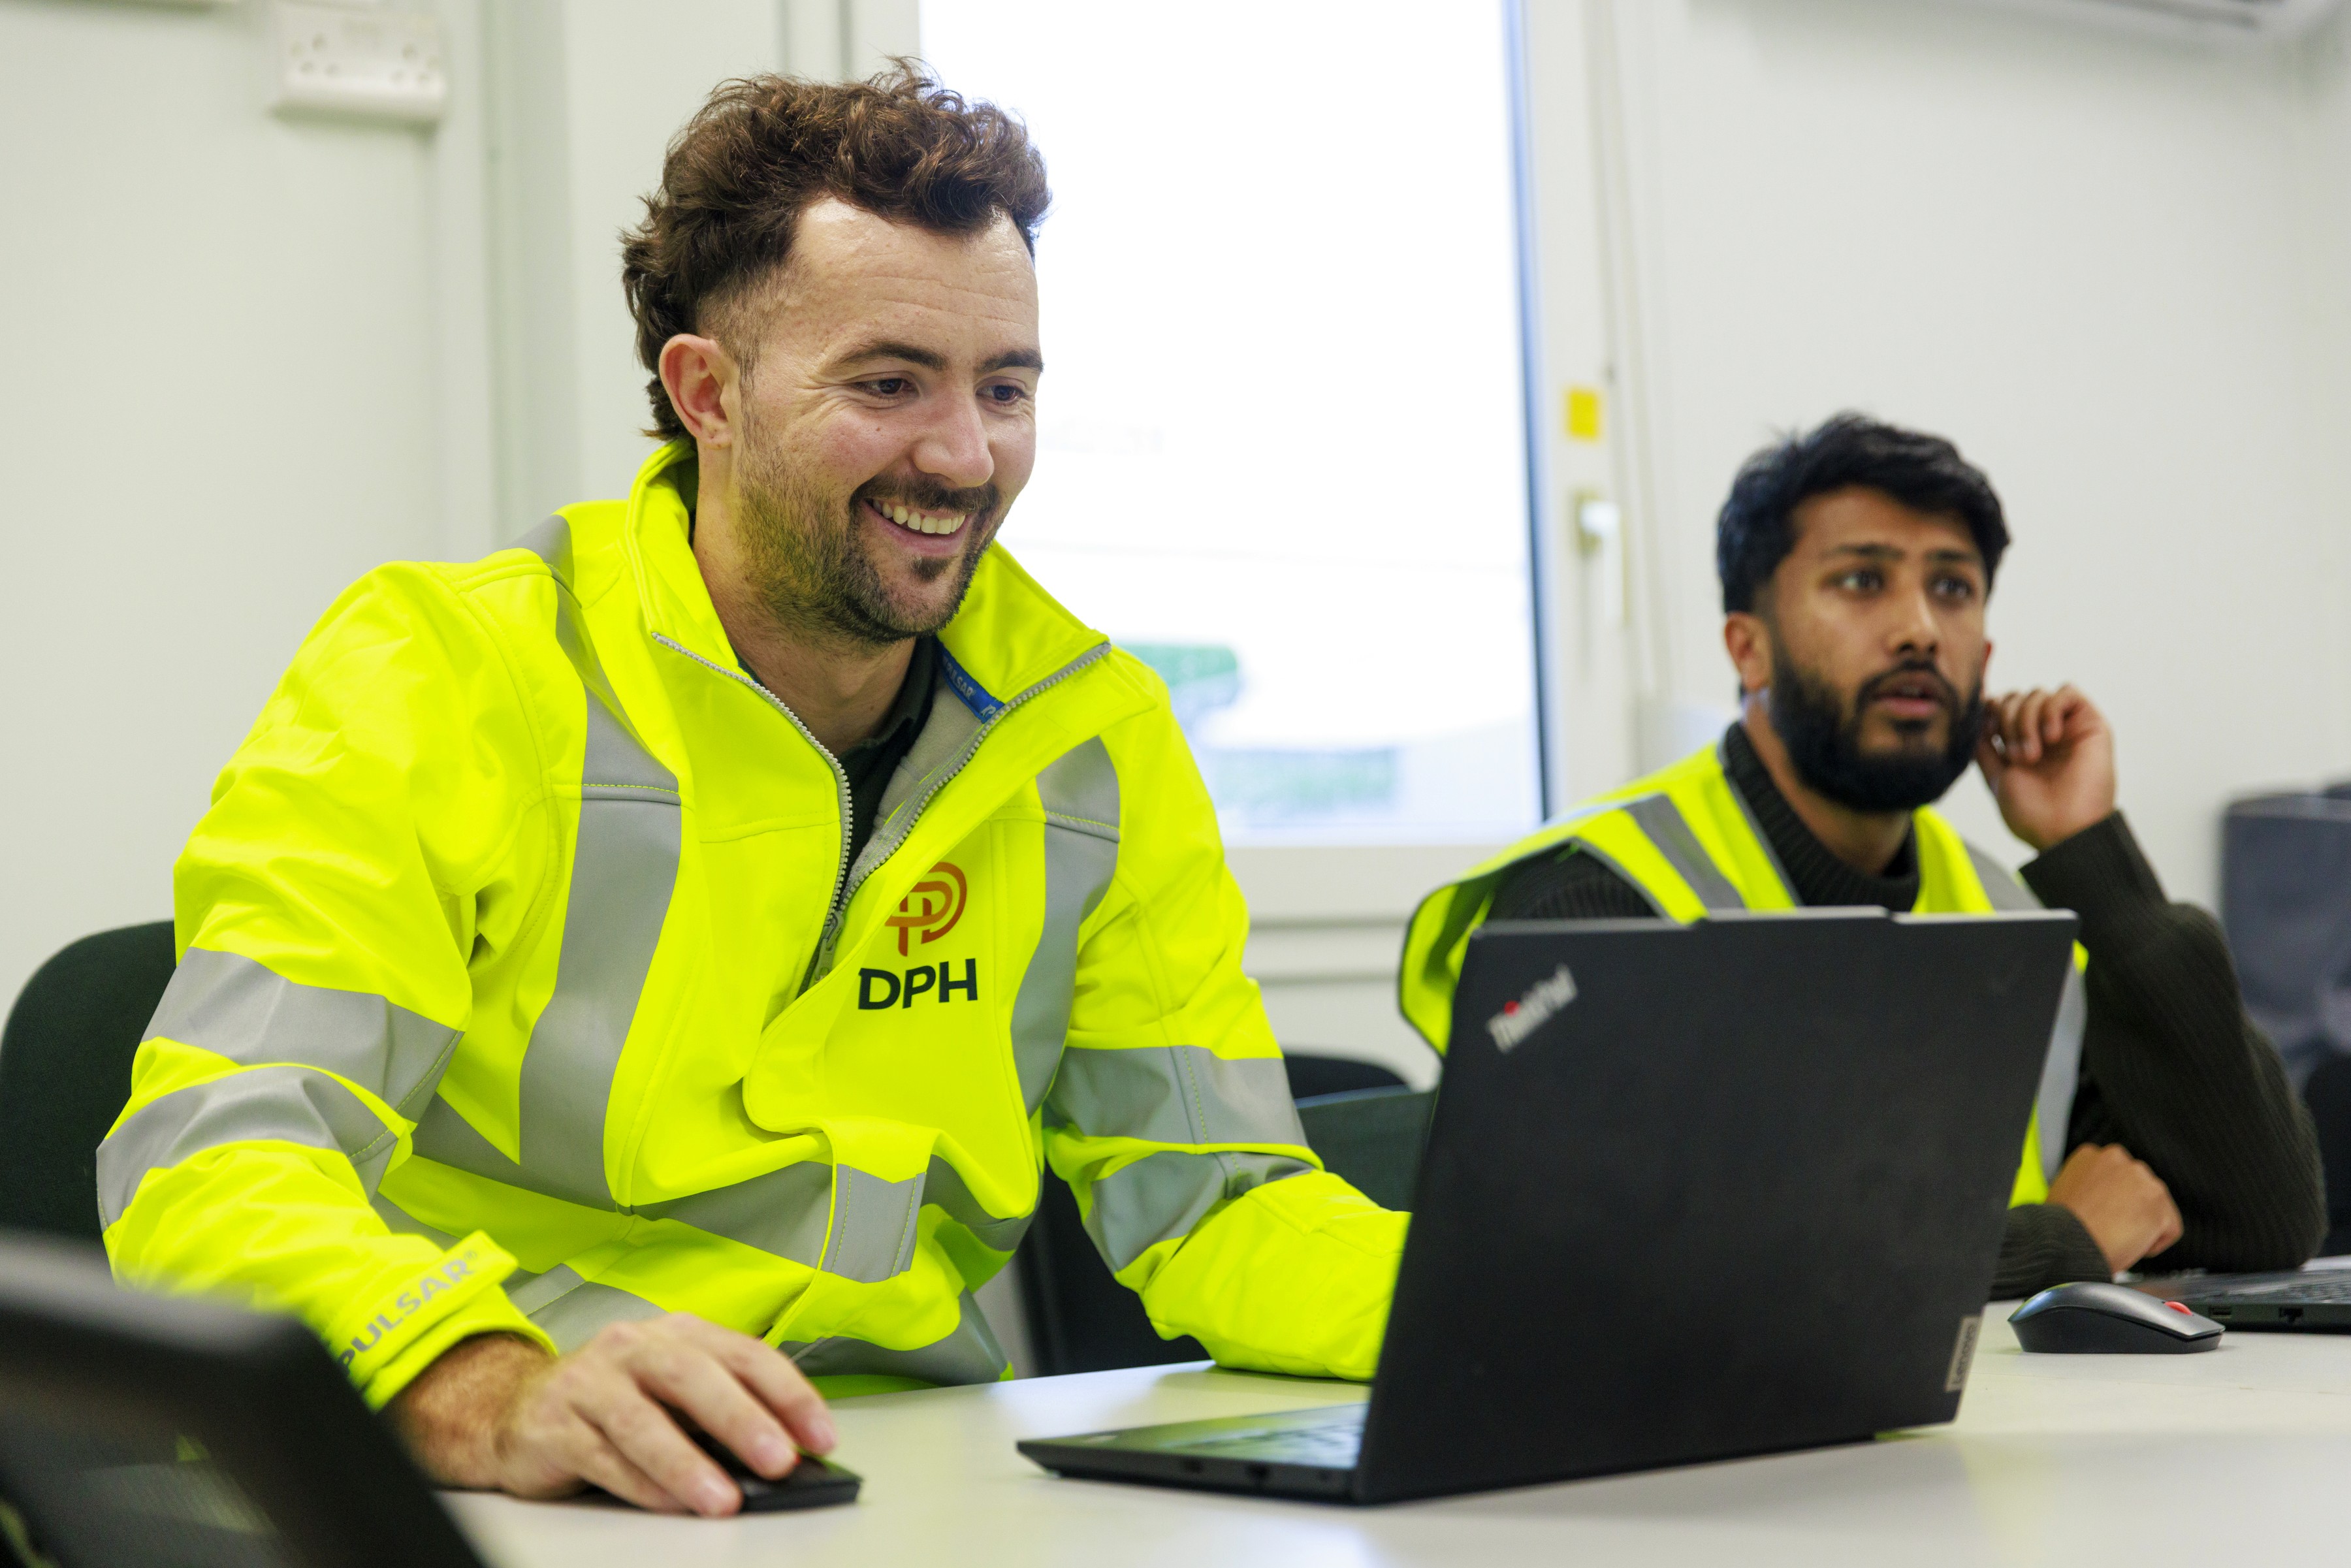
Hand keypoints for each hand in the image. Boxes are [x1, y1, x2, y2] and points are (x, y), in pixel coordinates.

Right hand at [386, 1316, 834, 1515]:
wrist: (518, 1409)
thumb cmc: (615, 1400)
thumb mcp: (674, 1392)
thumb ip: (722, 1412)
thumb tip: (786, 1452)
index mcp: (678, 1334)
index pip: (746, 1354)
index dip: (789, 1394)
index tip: (822, 1437)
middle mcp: (634, 1347)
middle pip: (694, 1377)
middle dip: (743, 1420)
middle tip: (780, 1461)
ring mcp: (590, 1382)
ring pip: (643, 1421)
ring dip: (688, 1464)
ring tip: (723, 1500)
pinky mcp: (554, 1423)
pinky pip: (602, 1456)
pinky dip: (640, 1484)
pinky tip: (670, 1504)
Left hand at [1975, 684, 2116, 851]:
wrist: (2063, 832)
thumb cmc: (2032, 814)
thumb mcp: (1997, 776)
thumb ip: (1983, 746)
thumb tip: (1975, 713)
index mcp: (2022, 743)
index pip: (2001, 705)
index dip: (1990, 711)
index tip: (1989, 735)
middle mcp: (2045, 733)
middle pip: (2017, 696)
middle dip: (2007, 719)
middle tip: (2016, 755)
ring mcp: (2068, 727)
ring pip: (2037, 693)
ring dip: (2026, 720)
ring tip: (2032, 756)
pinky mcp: (2091, 723)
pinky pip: (2067, 691)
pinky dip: (2051, 709)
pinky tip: (2051, 737)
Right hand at [2046, 1142, 2182, 1273]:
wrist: (2068, 1241)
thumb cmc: (2062, 1227)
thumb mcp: (2064, 1194)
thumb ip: (2087, 1188)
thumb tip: (2098, 1202)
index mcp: (2090, 1155)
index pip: (2115, 1174)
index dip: (2111, 1199)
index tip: (2104, 1213)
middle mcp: (2117, 1158)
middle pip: (2138, 1187)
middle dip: (2131, 1208)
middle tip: (2114, 1228)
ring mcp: (2140, 1176)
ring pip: (2155, 1206)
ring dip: (2143, 1223)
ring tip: (2120, 1239)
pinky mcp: (2159, 1199)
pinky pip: (2170, 1228)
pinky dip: (2156, 1242)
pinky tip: (2133, 1246)